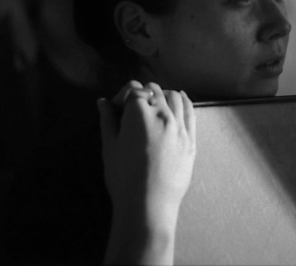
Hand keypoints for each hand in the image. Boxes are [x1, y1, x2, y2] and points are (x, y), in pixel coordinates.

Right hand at [98, 81, 195, 264]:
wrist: (148, 206)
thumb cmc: (124, 178)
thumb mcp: (110, 148)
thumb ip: (108, 121)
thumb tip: (104, 102)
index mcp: (140, 114)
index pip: (133, 89)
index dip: (123, 95)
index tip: (117, 109)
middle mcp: (163, 115)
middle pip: (153, 90)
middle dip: (141, 95)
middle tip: (132, 111)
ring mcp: (180, 126)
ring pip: (173, 96)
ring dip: (161, 96)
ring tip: (153, 108)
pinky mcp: (191, 139)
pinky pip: (190, 111)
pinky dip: (183, 101)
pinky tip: (178, 100)